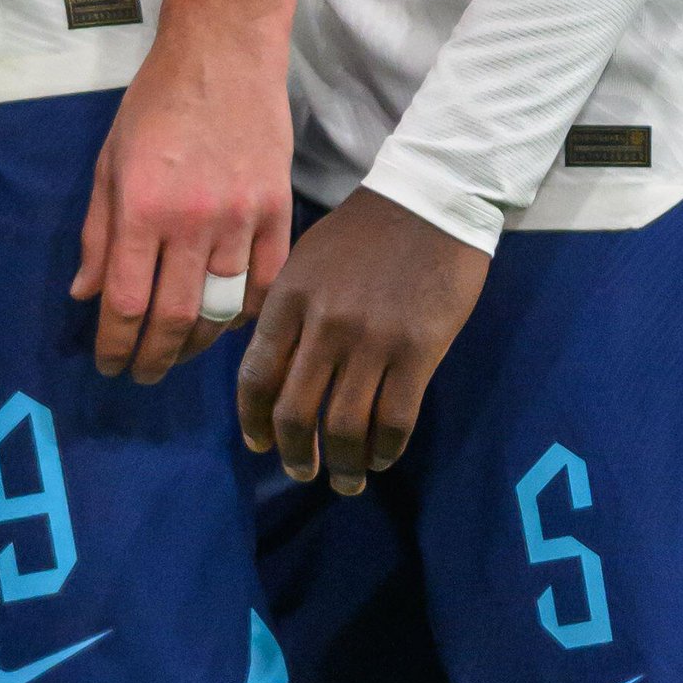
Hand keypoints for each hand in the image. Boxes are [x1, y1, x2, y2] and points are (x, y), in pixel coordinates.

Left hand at [72, 25, 294, 381]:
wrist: (223, 54)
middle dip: (153, 358)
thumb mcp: (109, 162)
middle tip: (143, 374)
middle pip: (173, 318)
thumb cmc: (155, 104)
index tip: (109, 366)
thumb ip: (97, 233)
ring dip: (196, 344)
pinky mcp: (279, 211)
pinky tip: (228, 324)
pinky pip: (267, 284)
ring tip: (178, 354)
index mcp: (142, 208)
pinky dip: (248, 315)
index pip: (127, 303)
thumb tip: (84, 296)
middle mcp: (192, 222)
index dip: (115, 346)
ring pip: (223, 310)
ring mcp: (242, 219)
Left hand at [237, 187, 489, 494]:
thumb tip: (268, 364)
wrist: (429, 203)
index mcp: (289, 299)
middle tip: (303, 470)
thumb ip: (284, 309)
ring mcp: (371, 341)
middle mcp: (323, 325)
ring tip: (346, 480)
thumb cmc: (364, 232)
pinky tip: (381, 458)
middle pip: (296, 413)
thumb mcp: (306, 259)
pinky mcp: (417, 352)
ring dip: (343, 466)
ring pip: (345, 427)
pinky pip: (394, 420)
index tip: (259, 444)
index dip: (253, 420)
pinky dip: (383, 450)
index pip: (256, 376)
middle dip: (295, 454)